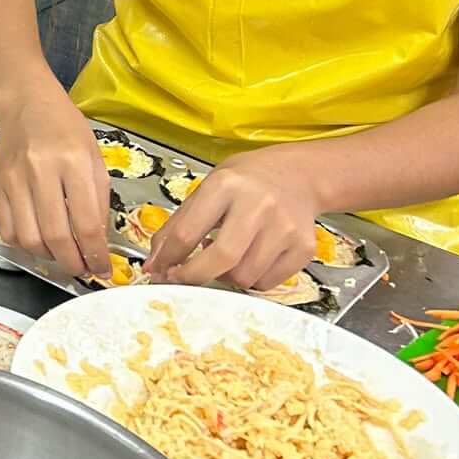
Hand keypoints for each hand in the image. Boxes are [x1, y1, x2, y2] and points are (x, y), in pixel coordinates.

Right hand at [0, 92, 112, 280]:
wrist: (26, 102)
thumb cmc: (65, 127)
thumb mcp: (95, 158)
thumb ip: (99, 201)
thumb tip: (98, 243)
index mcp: (73, 161)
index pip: (86, 223)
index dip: (97, 255)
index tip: (102, 269)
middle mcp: (40, 171)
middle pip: (56, 236)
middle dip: (73, 263)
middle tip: (83, 269)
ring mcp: (13, 180)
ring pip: (29, 239)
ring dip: (49, 257)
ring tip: (62, 255)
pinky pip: (7, 230)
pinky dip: (24, 246)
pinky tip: (39, 240)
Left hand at [144, 147, 316, 289]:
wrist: (297, 176)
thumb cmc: (246, 183)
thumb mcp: (206, 190)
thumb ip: (178, 224)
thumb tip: (154, 263)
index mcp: (225, 185)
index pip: (187, 232)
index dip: (167, 258)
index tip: (158, 270)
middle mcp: (258, 205)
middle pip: (221, 258)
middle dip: (194, 276)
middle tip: (183, 278)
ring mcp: (285, 228)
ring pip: (244, 277)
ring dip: (225, 277)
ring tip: (224, 257)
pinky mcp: (303, 248)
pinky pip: (267, 283)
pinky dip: (251, 279)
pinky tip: (249, 258)